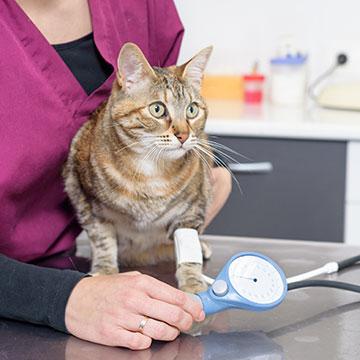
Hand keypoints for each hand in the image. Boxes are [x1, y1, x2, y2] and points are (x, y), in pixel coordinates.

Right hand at [65, 272, 204, 348]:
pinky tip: (146, 337)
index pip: (176, 296)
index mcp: (141, 283)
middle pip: (173, 315)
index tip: (199, 312)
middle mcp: (134, 299)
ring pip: (160, 331)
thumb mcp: (131, 279)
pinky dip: (147, 342)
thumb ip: (154, 288)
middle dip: (186, 322)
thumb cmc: (105, 289)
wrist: (75, 299)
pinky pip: (140, 343)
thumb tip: (179, 299)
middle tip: (188, 324)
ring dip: (170, 334)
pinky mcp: (113, 334)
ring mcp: (124, 317)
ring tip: (170, 331)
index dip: (192, 306)